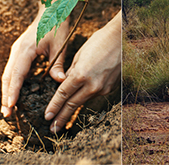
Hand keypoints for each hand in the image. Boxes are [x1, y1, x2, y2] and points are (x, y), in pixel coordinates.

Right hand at [1, 4, 69, 117]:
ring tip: (8, 108)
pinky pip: (13, 69)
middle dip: (6, 95)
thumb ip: (58, 64)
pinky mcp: (19, 52)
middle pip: (8, 77)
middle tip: (6, 114)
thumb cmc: (56, 26)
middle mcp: (18, 51)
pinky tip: (15, 94)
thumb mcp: (60, 45)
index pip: (17, 74)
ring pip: (8, 74)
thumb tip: (60, 81)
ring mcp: (17, 51)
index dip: (13, 91)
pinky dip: (13, 82)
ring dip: (7, 90)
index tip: (11, 105)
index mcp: (26, 49)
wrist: (51, 10)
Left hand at [44, 11, 120, 131]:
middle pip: (73, 104)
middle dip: (61, 117)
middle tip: (53, 128)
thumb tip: (65, 83)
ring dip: (73, 109)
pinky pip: (94, 94)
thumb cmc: (98, 42)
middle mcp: (92, 84)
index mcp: (81, 74)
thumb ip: (71, 72)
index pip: (63, 95)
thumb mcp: (79, 55)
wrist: (121, 38)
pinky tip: (81, 96)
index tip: (47, 116)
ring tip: (63, 119)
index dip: (54, 107)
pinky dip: (86, 95)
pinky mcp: (110, 88)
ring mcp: (103, 88)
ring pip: (84, 100)